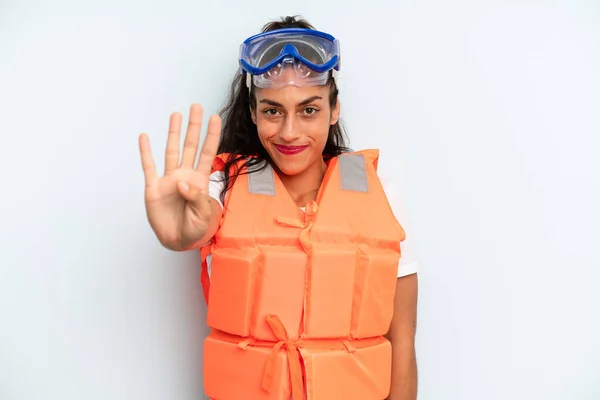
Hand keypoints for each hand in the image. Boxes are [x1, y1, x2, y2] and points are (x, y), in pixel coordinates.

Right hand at [138, 104, 221, 250]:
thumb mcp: (203, 216)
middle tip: (197, 107)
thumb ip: (196, 198)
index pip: (207, 153)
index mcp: (200, 180)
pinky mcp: (153, 188)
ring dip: (173, 133)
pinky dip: (146, 152)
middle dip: (194, 127)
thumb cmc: (195, 228)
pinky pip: (149, 167)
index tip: (215, 117)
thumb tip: (181, 183)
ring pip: (171, 151)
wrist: (178, 241)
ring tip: (176, 115)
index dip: (212, 135)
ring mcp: (168, 180)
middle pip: (190, 146)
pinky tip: (145, 137)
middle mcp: (185, 175)